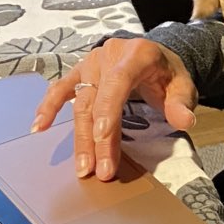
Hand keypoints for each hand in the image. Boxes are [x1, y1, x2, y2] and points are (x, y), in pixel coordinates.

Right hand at [31, 37, 198, 180]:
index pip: (119, 81)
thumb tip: (184, 121)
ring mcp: (92, 63)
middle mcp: (110, 55)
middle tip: (100, 170)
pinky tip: (40, 127)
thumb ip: (182, 103)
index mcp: (137, 54)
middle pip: (97, 99)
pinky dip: (50, 108)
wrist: (157, 57)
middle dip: (96, 138)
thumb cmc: (168, 73)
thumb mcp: (184, 85)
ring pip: (79, 102)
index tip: (102, 136)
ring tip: (83, 166)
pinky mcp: (81, 72)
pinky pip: (61, 90)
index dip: (108, 109)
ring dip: (79, 137)